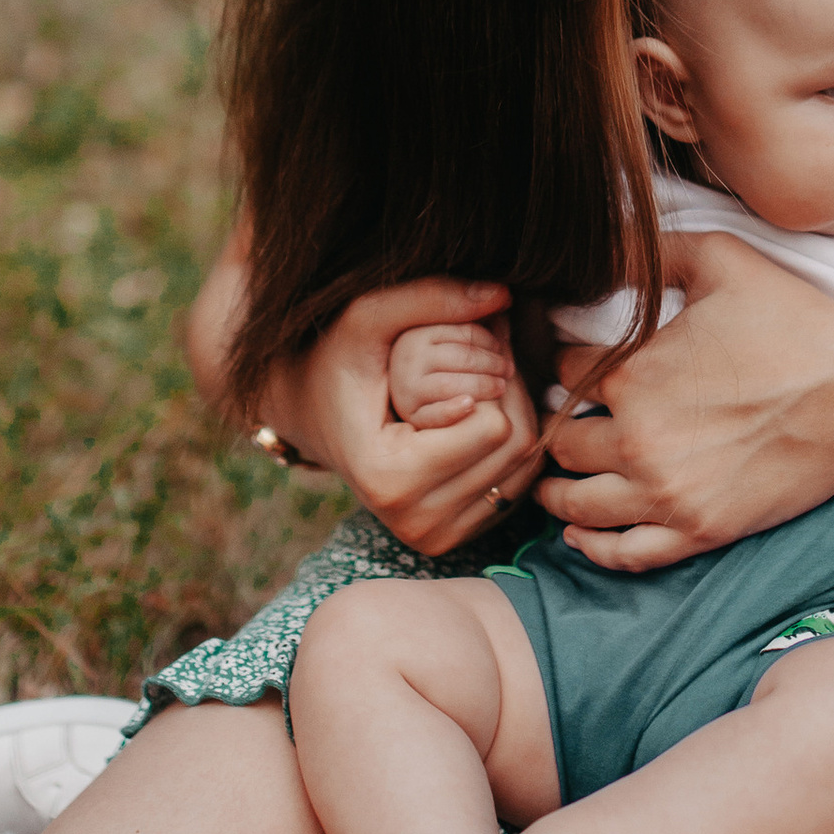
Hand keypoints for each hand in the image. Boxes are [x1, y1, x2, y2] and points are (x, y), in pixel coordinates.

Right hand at [276, 280, 545, 558]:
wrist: (309, 414)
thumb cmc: (335, 360)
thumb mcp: (367, 318)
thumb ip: (429, 298)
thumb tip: (503, 294)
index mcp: (391, 479)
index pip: (494, 426)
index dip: (493, 376)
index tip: (475, 347)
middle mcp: (414, 522)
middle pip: (515, 450)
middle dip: (512, 393)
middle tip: (491, 357)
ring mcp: (434, 537)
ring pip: (524, 469)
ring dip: (516, 417)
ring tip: (482, 383)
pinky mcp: (450, 538)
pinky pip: (517, 488)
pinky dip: (510, 448)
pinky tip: (479, 418)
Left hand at [534, 232, 833, 571]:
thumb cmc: (793, 323)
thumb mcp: (720, 259)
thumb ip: (652, 249)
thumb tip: (601, 239)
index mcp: (632, 374)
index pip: (565, 374)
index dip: (566, 366)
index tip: (573, 367)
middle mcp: (636, 439)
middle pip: (563, 441)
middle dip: (560, 426)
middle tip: (564, 422)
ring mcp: (666, 493)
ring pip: (576, 502)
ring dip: (558, 489)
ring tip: (554, 481)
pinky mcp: (698, 530)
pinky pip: (623, 553)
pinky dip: (593, 545)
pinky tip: (578, 531)